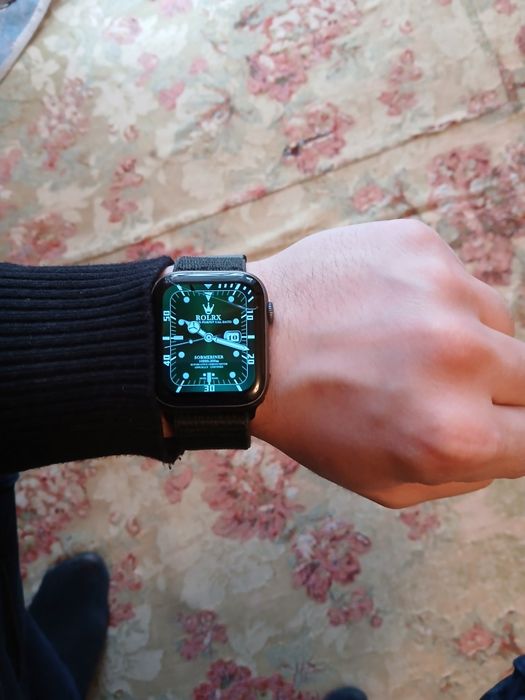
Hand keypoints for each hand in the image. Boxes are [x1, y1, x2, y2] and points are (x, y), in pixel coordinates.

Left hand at [248, 220, 520, 507]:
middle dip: (497, 388)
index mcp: (455, 434)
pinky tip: (385, 307)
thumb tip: (511, 443)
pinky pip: (458, 280)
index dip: (516, 432)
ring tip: (402, 343)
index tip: (498, 422)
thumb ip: (466, 475)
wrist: (247, 341)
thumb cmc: (312, 419)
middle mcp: (460, 358)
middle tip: (439, 384)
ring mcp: (442, 292)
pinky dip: (434, 298)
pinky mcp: (421, 245)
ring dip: (467, 338)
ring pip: (498, 322)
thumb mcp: (387, 483)